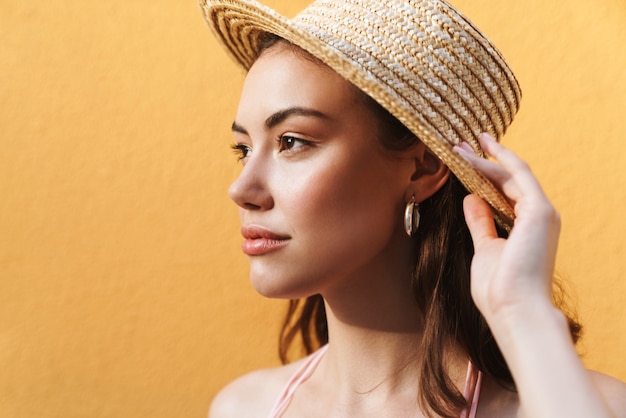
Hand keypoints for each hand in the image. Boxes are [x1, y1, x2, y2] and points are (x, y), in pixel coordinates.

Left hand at [454, 133, 559, 322]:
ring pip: (512, 174)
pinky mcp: (539, 211)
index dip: (486, 173)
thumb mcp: (485, 248)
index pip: (506, 191)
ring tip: (461, 145)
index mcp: (527, 227)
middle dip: (483, 161)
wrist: (514, 310)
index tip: (466, 158)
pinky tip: (479, 152)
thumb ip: (481, 222)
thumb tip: (471, 198)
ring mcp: (541, 212)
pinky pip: (517, 176)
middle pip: (508, 179)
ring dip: (486, 158)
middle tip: (460, 145)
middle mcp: (538, 216)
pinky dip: (498, 162)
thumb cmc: (499, 289)